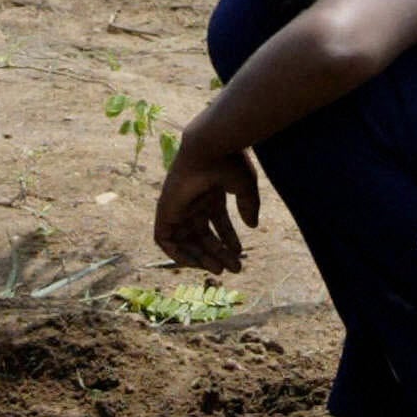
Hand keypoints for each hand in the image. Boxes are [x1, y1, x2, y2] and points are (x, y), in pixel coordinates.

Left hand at [153, 136, 259, 274]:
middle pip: (203, 233)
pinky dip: (177, 253)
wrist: (209, 147)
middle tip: (234, 268)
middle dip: (218, 252)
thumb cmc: (229, 163)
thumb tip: (252, 226)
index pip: (217, 220)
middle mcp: (194, 199)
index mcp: (211, 192)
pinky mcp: (165, 209)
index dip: (228, 238)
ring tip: (220, 269)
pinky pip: (164, 238)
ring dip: (201, 257)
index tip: (240, 252)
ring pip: (186, 239)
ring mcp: (179, 205)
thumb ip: (249, 206)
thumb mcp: (245, 187)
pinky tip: (196, 263)